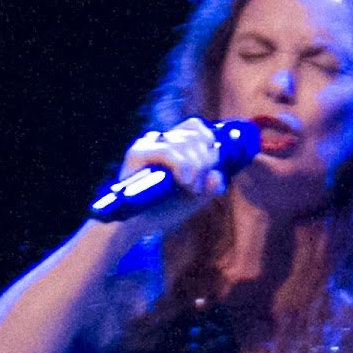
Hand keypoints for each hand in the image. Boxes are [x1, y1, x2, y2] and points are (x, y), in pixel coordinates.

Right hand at [100, 119, 232, 236]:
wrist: (134, 226)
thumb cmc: (161, 211)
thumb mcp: (193, 199)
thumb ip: (209, 187)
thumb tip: (218, 176)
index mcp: (171, 145)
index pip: (195, 127)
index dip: (209, 142)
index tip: (210, 168)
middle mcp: (159, 140)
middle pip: (194, 135)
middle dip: (204, 162)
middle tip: (199, 187)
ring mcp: (147, 144)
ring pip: (183, 142)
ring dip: (195, 167)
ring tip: (191, 189)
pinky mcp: (137, 153)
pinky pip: (167, 151)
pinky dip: (181, 165)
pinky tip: (183, 181)